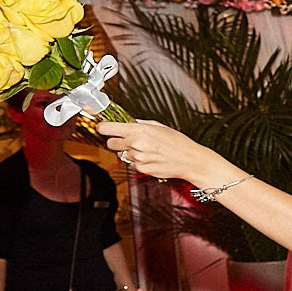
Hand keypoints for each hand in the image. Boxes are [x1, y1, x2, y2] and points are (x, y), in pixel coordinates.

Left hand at [100, 120, 227, 184]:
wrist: (189, 160)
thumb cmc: (178, 142)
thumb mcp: (159, 126)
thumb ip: (140, 124)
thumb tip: (127, 121)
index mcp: (138, 131)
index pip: (108, 129)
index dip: (103, 127)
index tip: (102, 127)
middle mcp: (135, 144)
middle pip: (110, 143)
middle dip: (116, 141)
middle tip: (127, 139)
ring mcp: (137, 158)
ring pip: (122, 154)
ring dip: (129, 152)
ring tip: (146, 150)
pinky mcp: (141, 169)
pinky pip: (132, 164)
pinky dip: (138, 161)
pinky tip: (150, 158)